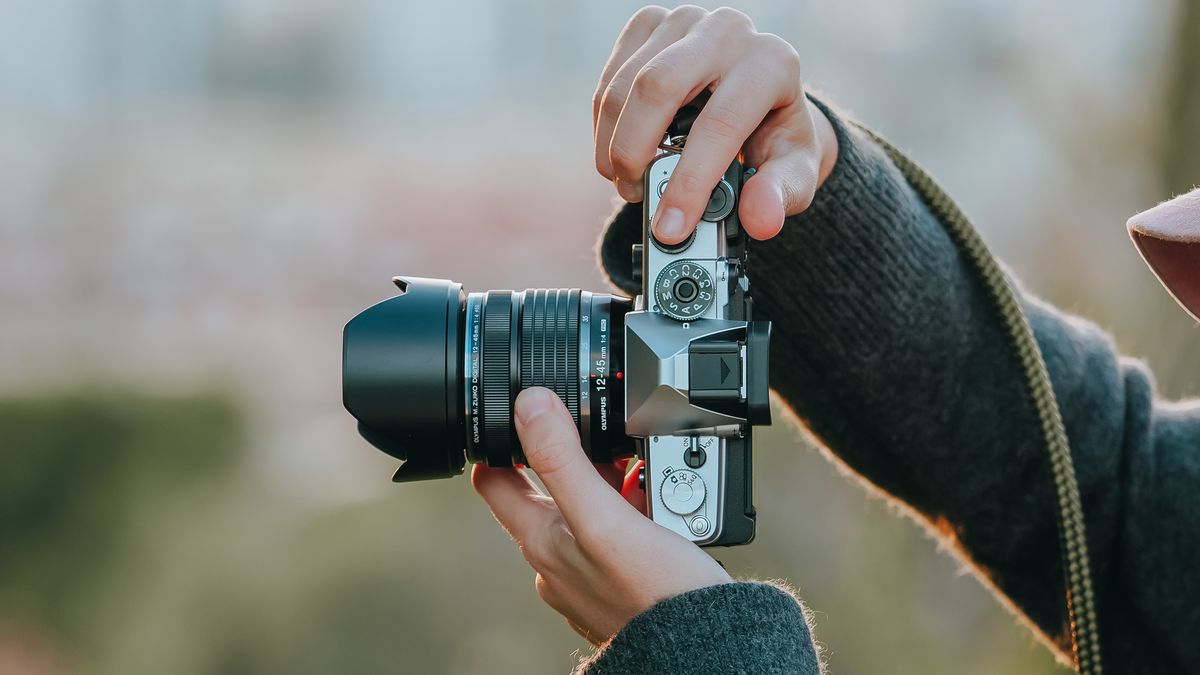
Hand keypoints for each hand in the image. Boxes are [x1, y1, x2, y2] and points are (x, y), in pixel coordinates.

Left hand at [472, 387, 731, 643]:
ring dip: (615, 484)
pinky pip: (621, 532)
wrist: (706, 648)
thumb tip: (529, 405)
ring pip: (591, 508)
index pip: (494, 480)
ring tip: (649, 474)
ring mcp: (590, 574)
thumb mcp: (604, 516)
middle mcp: (558, 561)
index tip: (524, 414)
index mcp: (541, 542)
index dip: (502, 442)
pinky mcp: (622, 581)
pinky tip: (666, 507)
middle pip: (551, 488)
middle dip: (578, 458)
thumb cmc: (654, 596)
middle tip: (608, 438)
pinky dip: (639, 512)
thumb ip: (563, 460)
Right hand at [593, 5, 837, 243]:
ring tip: (627, 182)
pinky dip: (605, 127)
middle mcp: (728, 31)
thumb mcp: (793, 174)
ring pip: (625, 84)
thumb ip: (780, 196)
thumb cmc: (774, 139)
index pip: (720, 123)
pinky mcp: (650, 25)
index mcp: (771, 64)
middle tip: (634, 195)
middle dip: (634, 152)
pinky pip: (610, 77)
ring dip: (613, 145)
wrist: (761, 101)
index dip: (689, 182)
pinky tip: (619, 151)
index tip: (669, 227)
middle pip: (658, 86)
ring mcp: (685, 21)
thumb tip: (761, 219)